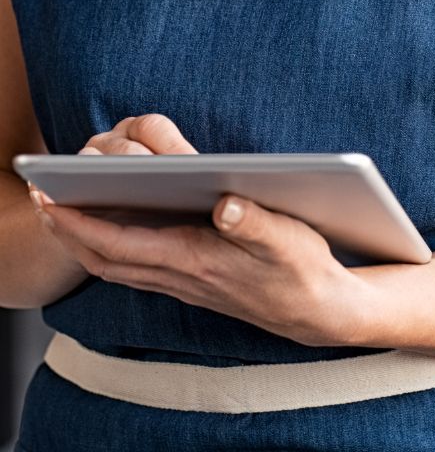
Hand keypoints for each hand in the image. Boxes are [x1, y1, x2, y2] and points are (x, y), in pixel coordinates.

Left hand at [25, 114, 373, 347]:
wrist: (319, 311)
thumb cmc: (304, 271)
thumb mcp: (289, 241)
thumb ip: (256, 223)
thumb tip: (225, 204)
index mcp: (196, 260)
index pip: (121, 244)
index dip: (80, 223)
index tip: (50, 197)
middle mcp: (181, 276)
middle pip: (104, 258)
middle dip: (67, 230)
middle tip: (42, 197)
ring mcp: (184, 283)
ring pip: (116, 266)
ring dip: (83, 241)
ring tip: (64, 210)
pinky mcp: (193, 282)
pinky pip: (136, 268)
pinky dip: (110, 249)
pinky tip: (112, 229)